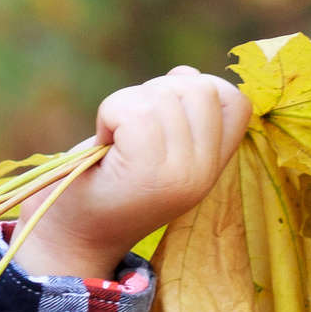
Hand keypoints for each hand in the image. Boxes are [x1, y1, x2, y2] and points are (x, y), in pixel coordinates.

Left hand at [12, 66, 249, 281]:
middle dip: (157, 91)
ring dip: (127, 103)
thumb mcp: (157, 150)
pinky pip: (135, 109)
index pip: (236, 102)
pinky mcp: (147, 171)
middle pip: (198, 88)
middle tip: (129, 127)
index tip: (161, 112)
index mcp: (210, 167)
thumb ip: (179, 115)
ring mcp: (179, 174)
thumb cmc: (108, 185)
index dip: (200, 89)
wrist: (74, 238)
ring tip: (114, 138)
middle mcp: (203, 173)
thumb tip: (185, 73)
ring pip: (163, 95)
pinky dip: (110, 112)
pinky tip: (104, 141)